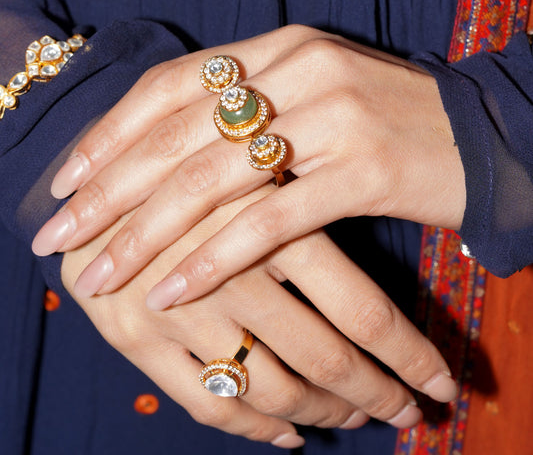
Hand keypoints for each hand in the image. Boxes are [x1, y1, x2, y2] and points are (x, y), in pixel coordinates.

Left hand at [33, 25, 464, 305]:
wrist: (478, 136)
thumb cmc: (382, 121)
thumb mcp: (311, 93)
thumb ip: (246, 106)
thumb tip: (160, 151)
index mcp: (281, 45)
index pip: (173, 82)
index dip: (112, 131)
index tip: (67, 179)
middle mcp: (302, 68)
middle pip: (180, 132)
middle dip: (108, 190)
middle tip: (58, 234)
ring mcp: (335, 116)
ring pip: (214, 179)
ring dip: (146, 233)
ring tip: (97, 275)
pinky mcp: (364, 170)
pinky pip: (270, 220)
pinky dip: (213, 258)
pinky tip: (171, 290)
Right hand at [61, 190, 455, 447]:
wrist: (90, 169)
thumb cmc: (185, 160)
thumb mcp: (252, 162)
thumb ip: (307, 199)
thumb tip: (372, 239)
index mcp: (274, 220)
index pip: (362, 310)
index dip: (408, 355)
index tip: (438, 383)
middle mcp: (235, 272)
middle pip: (326, 358)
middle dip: (377, 394)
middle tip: (408, 412)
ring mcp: (184, 312)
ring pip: (274, 388)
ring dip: (324, 414)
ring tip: (354, 418)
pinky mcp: (138, 338)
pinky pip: (210, 402)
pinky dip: (256, 428)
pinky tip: (286, 437)